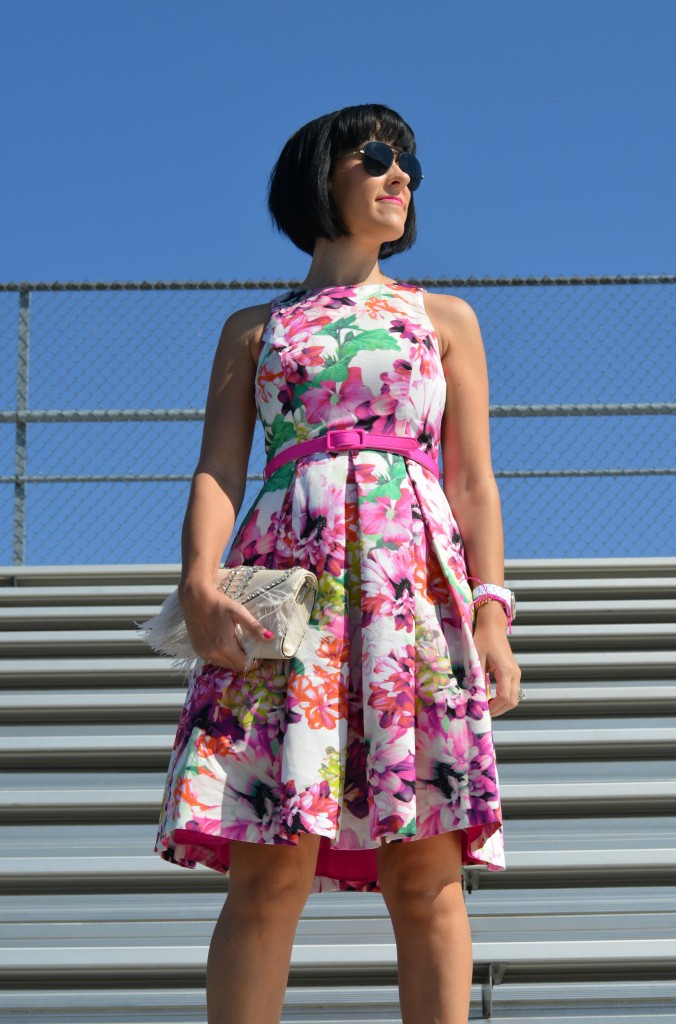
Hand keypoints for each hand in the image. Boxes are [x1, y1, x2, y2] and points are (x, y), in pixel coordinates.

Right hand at [178, 583, 273, 672]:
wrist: (195, 599)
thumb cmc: (218, 603)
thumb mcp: (239, 612)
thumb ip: (254, 627)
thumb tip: (270, 637)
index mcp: (225, 645)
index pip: (243, 664)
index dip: (253, 662)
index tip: (259, 656)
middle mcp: (213, 653)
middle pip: (234, 667)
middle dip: (244, 662)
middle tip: (250, 652)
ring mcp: (204, 653)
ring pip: (223, 665)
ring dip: (233, 661)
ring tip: (238, 649)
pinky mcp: (197, 650)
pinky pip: (213, 661)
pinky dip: (222, 658)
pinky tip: (225, 647)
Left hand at [473, 602, 520, 716]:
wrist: (493, 627)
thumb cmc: (482, 640)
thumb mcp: (476, 658)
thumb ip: (476, 678)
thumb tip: (472, 697)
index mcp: (506, 670)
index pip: (504, 697)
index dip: (493, 708)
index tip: (481, 712)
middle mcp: (515, 674)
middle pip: (512, 701)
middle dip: (498, 710)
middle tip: (483, 713)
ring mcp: (516, 673)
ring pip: (514, 698)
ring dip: (501, 706)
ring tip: (485, 706)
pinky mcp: (513, 673)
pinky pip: (511, 691)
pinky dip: (502, 699)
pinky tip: (489, 698)